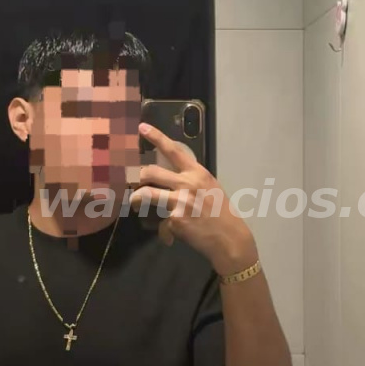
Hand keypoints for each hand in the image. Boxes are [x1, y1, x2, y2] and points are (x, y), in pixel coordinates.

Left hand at [132, 123, 258, 274]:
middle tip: (135, 184)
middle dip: (138, 178)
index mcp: (197, 172)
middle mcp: (187, 183)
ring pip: (145, 194)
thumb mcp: (210, 188)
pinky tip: (169, 236)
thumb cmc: (221, 213)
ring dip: (135, 200)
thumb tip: (169, 180)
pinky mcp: (175, 220)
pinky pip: (159, 223)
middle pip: (150, 172)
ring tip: (135, 204)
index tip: (141, 127)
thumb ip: (191, 180)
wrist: (230, 238)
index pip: (174, 150)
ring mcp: (180, 201)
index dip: (156, 137)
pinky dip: (162, 230)